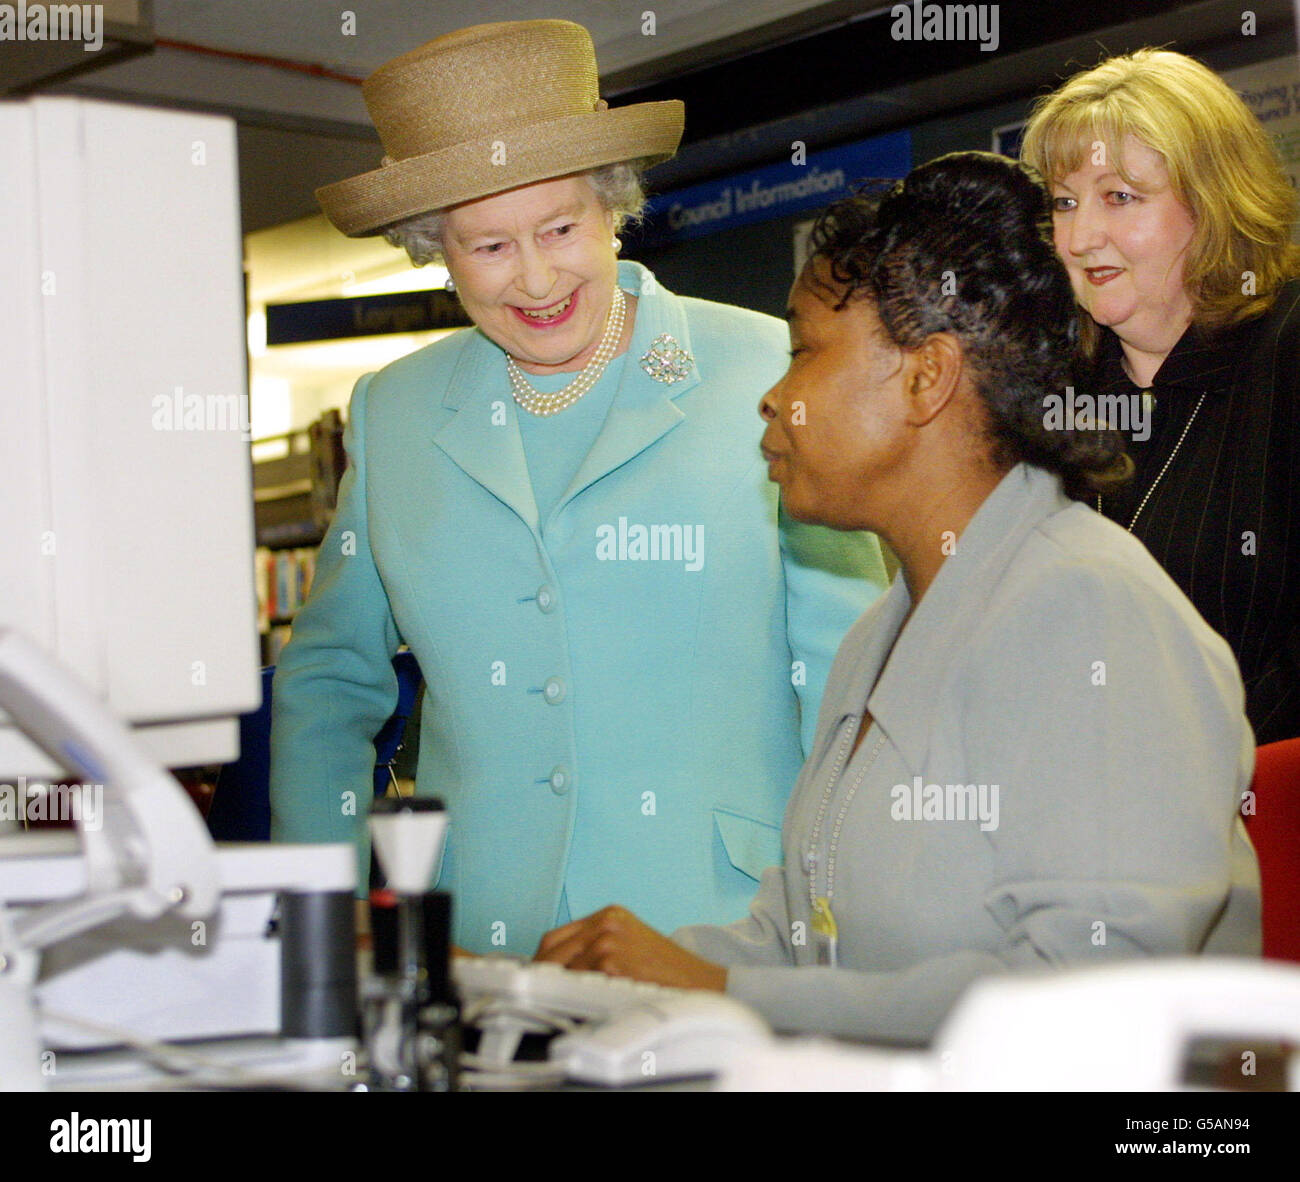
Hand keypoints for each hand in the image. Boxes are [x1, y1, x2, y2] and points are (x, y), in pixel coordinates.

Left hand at [534, 905, 726, 991]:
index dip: (542, 959)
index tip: (535, 977)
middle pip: (553, 950)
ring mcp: (608, 942)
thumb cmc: (667, 969)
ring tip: (557, 1003)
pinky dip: (573, 996)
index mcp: (609, 914)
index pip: (557, 936)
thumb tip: (559, 967)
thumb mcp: (629, 943)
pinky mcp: (612, 964)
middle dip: (541, 974)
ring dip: (557, 988)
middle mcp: (606, 923)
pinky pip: (578, 984)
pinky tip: (575, 1006)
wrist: (699, 981)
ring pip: (563, 969)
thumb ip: (596, 946)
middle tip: (535, 994)